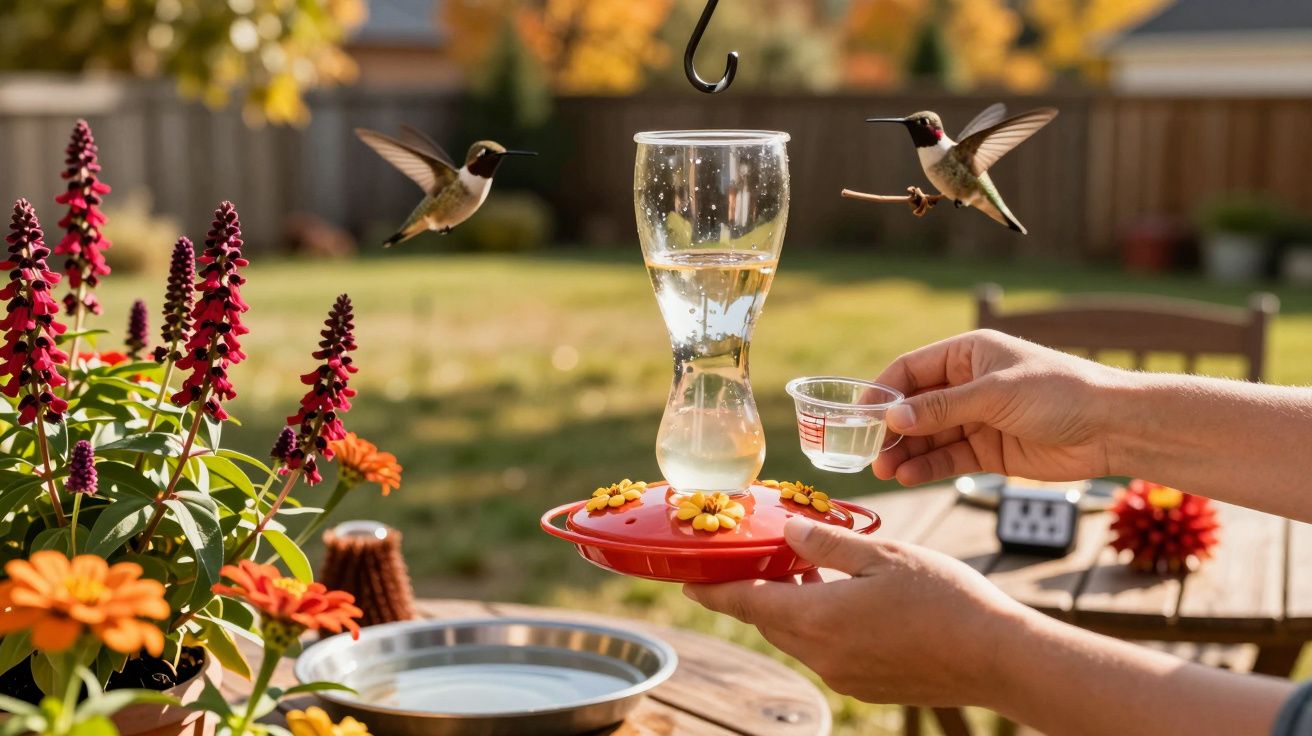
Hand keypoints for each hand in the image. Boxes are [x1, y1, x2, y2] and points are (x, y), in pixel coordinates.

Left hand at [684, 517, 1032, 705]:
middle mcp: (822, 655)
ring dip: (789, 605)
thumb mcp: (881, 554)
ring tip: (799, 569)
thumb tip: (787, 530)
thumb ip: (827, 542)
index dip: (711, 590)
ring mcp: (845, 676)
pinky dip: (818, 622)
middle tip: (746, 561)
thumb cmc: (944, 598)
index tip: (686, 579)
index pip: (744, 603)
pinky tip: (840, 597)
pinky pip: (825, 650)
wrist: (997, 657)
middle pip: (768, 620)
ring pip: (798, 636)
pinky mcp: (867, 685)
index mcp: (817, 620)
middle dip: (752, 592)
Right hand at [873, 329, 1118, 485]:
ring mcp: (977, 419)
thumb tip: (891, 419)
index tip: (858, 417)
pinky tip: (909, 476)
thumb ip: (941, 408)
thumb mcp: (995, 393)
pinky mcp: (989, 451)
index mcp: (967, 354)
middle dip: (891, 429)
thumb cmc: (1059, 392)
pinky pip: (948, 458)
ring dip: (905, 453)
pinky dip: (928, 467)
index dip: (882, 392)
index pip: (910, 370)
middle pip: (914, 407)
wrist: (1112, 427)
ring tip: (885, 470)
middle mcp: (967, 384)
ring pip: (928, 436)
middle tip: (869, 453)